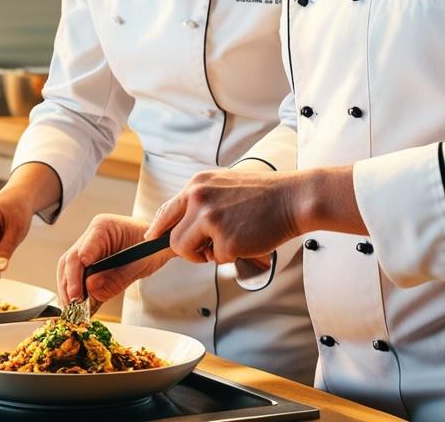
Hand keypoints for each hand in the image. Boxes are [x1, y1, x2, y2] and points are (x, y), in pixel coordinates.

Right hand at [58, 214, 173, 308]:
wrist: (161, 244)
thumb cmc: (154, 246)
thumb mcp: (140, 265)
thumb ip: (116, 279)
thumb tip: (90, 288)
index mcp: (103, 228)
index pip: (82, 250)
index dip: (76, 274)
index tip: (76, 293)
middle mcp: (91, 236)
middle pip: (70, 261)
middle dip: (69, 286)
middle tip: (73, 308)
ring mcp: (89, 247)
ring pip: (68, 269)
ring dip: (69, 291)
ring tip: (74, 311)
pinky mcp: (90, 260)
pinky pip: (77, 275)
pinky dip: (76, 291)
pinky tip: (79, 306)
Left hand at [147, 169, 306, 264]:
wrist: (293, 198)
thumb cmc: (264, 194)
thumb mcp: (224, 185)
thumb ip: (202, 200)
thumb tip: (184, 223)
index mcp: (197, 185)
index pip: (167, 211)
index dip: (157, 230)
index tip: (152, 241)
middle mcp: (199, 199)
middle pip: (172, 238)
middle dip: (186, 250)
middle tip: (203, 250)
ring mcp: (211, 219)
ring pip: (187, 251)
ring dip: (205, 254)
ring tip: (228, 242)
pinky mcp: (225, 240)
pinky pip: (216, 259)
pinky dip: (230, 256)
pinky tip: (246, 240)